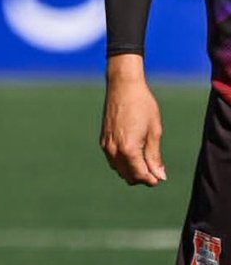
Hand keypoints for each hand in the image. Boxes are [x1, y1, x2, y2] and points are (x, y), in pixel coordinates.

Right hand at [100, 54, 167, 185]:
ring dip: (132, 170)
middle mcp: (114, 149)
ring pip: (119, 169)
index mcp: (128, 149)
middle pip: (128, 176)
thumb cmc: (142, 105)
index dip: (152, 179)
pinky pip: (113, 159)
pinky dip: (123, 162)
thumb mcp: (154, 131)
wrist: (123, 85)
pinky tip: (134, 152)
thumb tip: (160, 176)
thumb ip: (155, 156)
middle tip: (155, 168)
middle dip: (142, 176)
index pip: (140, 175)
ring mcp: (106, 145)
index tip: (161, 176)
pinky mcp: (103, 139)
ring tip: (145, 159)